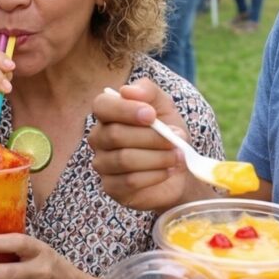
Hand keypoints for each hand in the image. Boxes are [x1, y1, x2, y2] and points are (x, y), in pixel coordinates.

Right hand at [89, 79, 196, 210]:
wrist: (179, 166)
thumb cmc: (167, 132)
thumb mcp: (164, 106)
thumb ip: (148, 91)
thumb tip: (128, 90)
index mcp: (108, 114)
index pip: (102, 106)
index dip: (125, 109)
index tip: (151, 115)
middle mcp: (99, 138)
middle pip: (116, 134)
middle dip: (152, 137)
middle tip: (176, 139)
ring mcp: (103, 164)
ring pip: (125, 159)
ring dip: (158, 157)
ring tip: (177, 156)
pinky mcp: (112, 187)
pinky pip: (130, 181)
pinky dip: (155, 175)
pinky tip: (167, 171)